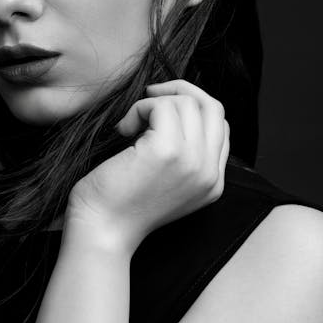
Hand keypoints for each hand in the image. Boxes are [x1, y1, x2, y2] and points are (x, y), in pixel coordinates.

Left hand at [65, 79, 229, 254]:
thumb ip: (183, 155)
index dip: (192, 107)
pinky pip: (160, 106)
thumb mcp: (166, 182)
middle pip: (212, 107)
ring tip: (130, 126)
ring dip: (152, 104)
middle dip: (180, 91)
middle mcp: (209, 173)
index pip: (221, 126)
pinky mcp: (166, 152)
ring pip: (187, 103)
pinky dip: (138, 108)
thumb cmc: (121, 203)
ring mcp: (191, 162)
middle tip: (150, 97)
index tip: (161, 109)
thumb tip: (176, 108)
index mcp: (213, 182)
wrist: (101, 231)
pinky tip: (122, 130)